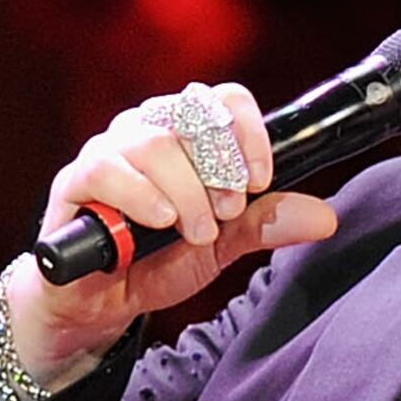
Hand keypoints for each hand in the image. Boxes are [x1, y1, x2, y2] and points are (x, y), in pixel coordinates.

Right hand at [1, 85, 341, 384]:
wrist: (102, 301)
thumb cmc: (157, 260)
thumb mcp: (222, 245)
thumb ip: (266, 224)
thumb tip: (326, 217)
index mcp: (186, 133)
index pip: (223, 100)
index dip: (248, 134)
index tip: (259, 180)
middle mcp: (146, 129)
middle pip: (193, 115)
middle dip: (220, 168)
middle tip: (227, 213)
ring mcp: (109, 150)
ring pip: (155, 143)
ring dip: (187, 191)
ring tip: (196, 231)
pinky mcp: (75, 180)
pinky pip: (107, 169)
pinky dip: (142, 196)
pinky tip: (160, 221)